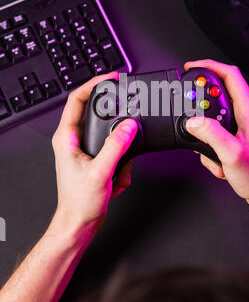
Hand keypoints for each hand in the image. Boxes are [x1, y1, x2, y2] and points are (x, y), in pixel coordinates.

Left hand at [52, 72, 137, 229]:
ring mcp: (84, 150)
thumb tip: (129, 125)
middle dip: (114, 117)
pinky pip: (114, 151)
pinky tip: (116, 180)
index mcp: (66, 137)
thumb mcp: (101, 172)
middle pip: (94, 113)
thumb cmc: (79, 202)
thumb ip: (116, 146)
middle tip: (128, 114)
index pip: (76, 98)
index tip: (111, 78)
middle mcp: (73, 141)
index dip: (94, 83)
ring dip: (121, 149)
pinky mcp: (94, 160)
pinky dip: (121, 164)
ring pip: (109, 134)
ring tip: (119, 169)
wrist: (79, 224)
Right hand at [185, 60, 248, 204]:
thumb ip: (210, 134)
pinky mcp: (241, 135)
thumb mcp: (231, 154)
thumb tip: (192, 121)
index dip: (209, 66)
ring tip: (209, 151)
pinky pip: (220, 130)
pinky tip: (217, 161)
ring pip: (217, 115)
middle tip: (190, 112)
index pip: (230, 75)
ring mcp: (246, 124)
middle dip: (202, 106)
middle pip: (220, 93)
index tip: (192, 67)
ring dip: (206, 131)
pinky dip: (212, 145)